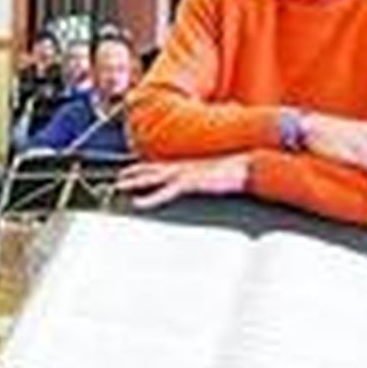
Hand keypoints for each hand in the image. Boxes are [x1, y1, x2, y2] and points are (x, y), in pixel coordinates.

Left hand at [116, 155, 250, 209]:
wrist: (248, 166)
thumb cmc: (237, 171)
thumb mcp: (220, 175)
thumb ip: (211, 178)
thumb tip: (210, 183)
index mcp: (188, 165)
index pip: (161, 166)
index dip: (144, 168)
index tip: (130, 170)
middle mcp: (183, 166)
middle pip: (152, 168)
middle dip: (133, 173)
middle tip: (118, 178)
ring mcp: (185, 173)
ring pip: (153, 177)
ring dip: (134, 181)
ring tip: (119, 186)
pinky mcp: (190, 182)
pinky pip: (165, 191)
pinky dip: (150, 197)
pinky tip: (138, 203)